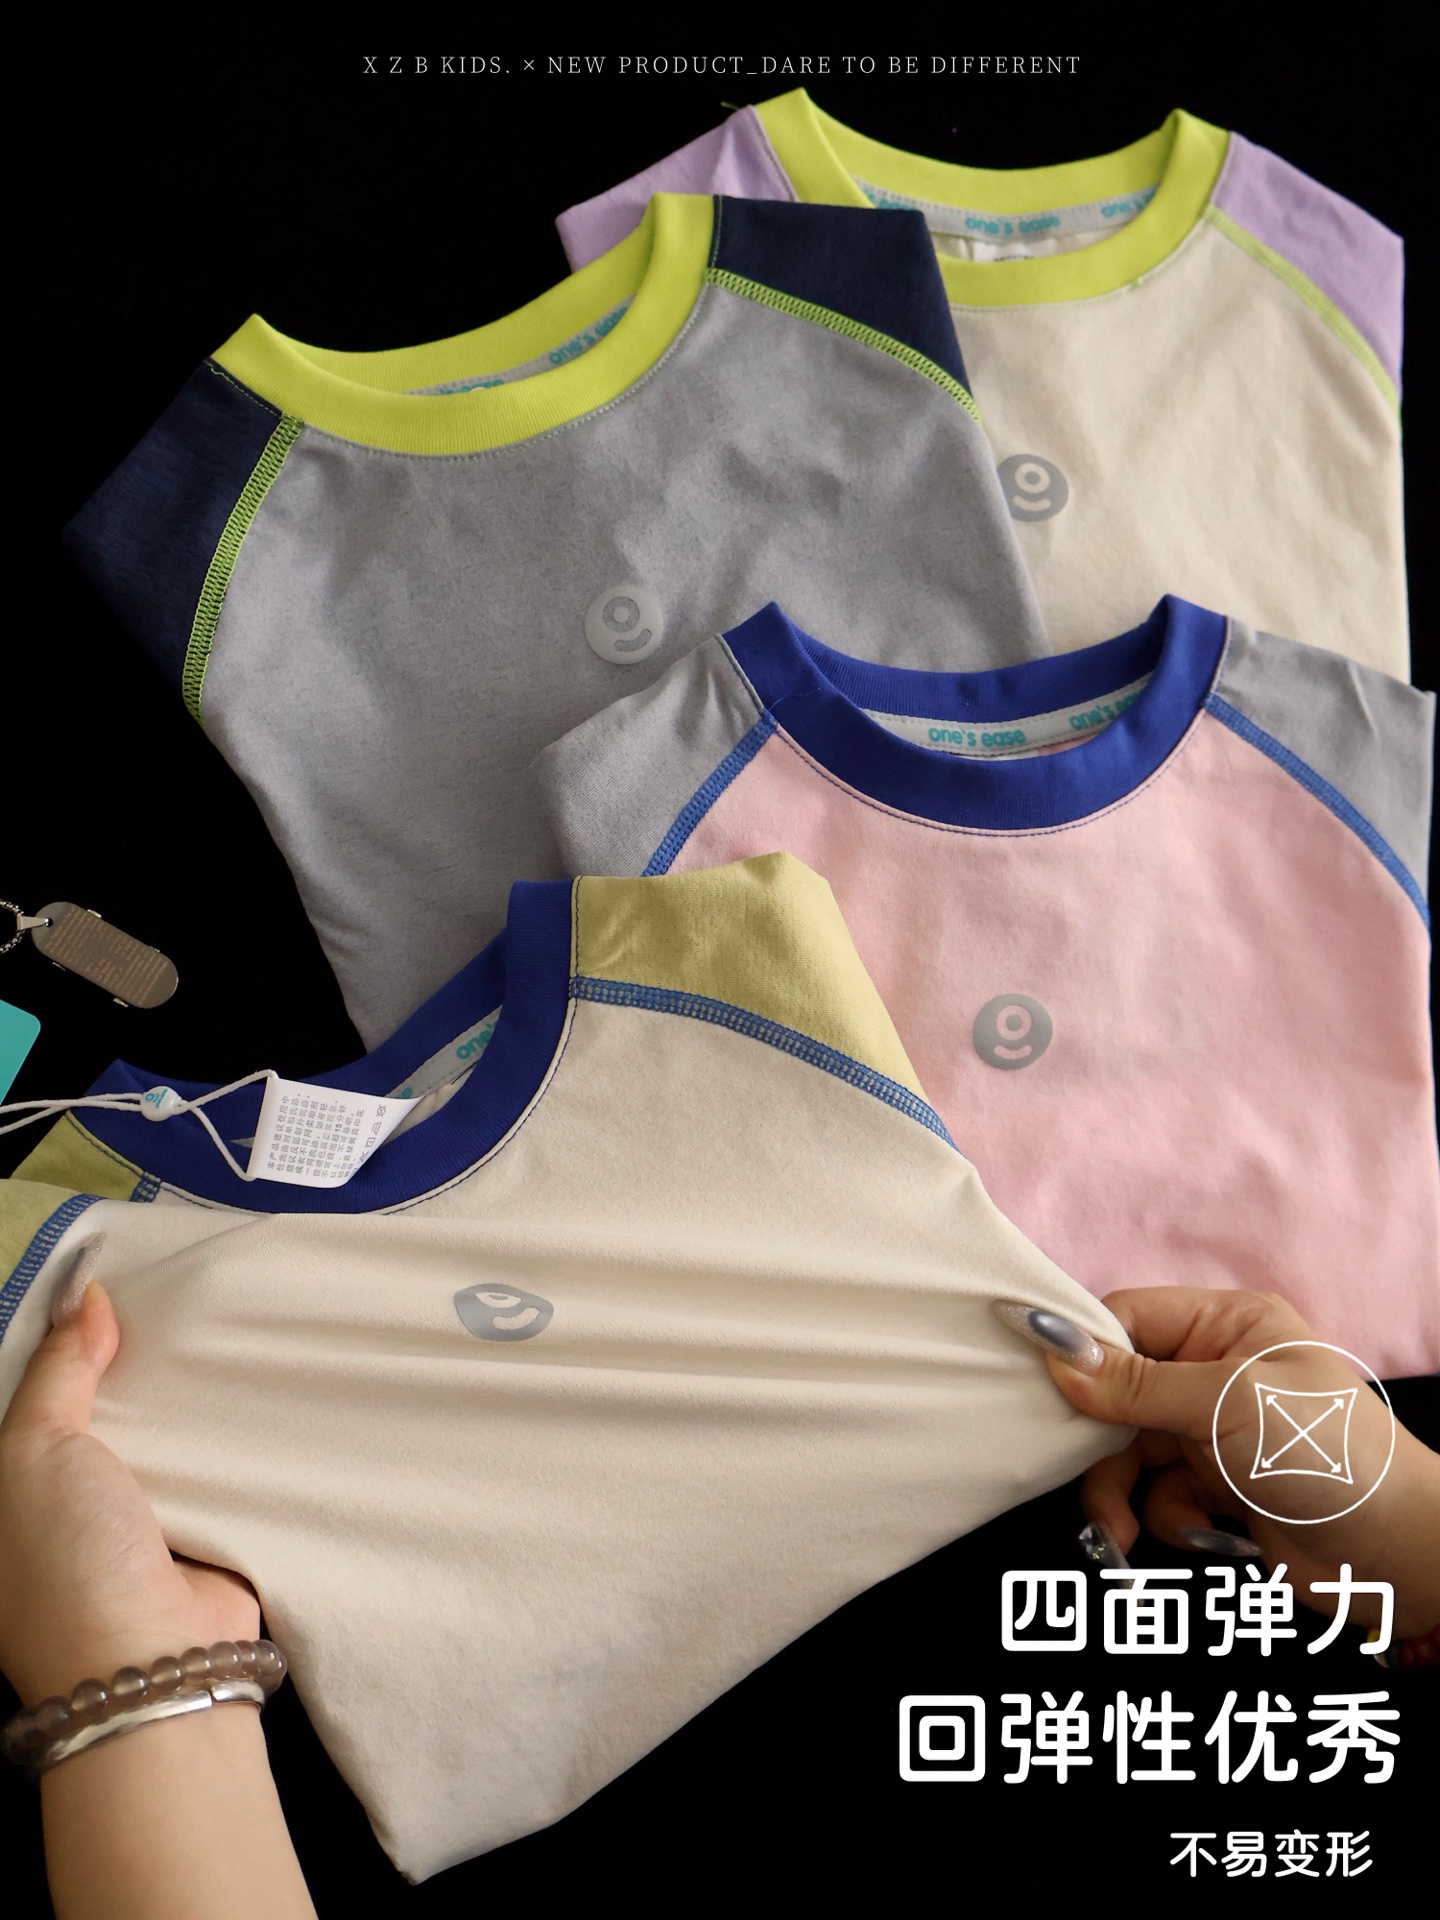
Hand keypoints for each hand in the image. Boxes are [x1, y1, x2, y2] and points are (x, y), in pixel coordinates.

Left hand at [0, 1246, 257, 1707]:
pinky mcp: (201, 1530)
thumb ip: (59, 1371)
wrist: (156, 1665)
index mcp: (13, 1488)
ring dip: (191, 1395)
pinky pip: (215, 1464)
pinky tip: (259, 1383)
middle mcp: (69, 1502)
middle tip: (181, 1288)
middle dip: (135, 1358)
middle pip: (104, 1406)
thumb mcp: (33, 1452)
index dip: (68, 1337)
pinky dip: (233, 1434)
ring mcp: (138, 1518)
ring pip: (164, 1431)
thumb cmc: (69, 1563)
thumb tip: (85, 1294)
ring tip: (229, 1322)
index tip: (108, 1278)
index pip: (40, 1393)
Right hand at [1000, 1287, 1439, 1635]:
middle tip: (1074, 1471)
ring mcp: (1212, 1432)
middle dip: (1095, 1442)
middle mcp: (1215, 1372)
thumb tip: (1053, 1348)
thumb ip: (1135, 1383)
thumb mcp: (1227, 1404)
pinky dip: (1164, 1519)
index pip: (1128, 1320)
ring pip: (1125, 1453)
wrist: (1393, 1558)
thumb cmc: (1328, 1454)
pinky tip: (1203, 1535)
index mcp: (1227, 1325)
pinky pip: (1153, 1496)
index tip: (1037, 1382)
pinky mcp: (1213, 1488)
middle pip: (1115, 1393)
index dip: (1082, 1351)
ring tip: (1120, 1534)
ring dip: (1116, 1494)